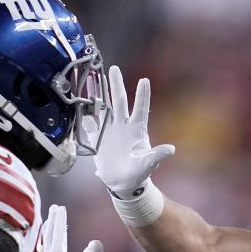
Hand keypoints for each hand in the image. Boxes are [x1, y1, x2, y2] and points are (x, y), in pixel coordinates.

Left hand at [39, 204, 102, 251]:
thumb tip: (97, 242)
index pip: (58, 234)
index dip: (60, 220)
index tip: (60, 207)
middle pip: (48, 235)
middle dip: (52, 221)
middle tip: (53, 208)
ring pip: (42, 243)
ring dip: (45, 231)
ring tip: (46, 223)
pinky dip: (41, 244)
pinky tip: (41, 248)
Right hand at [94, 65, 174, 195]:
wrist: (123, 183)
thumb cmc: (139, 173)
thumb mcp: (148, 164)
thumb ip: (157, 155)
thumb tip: (171, 149)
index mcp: (136, 130)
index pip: (140, 109)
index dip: (142, 95)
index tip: (144, 80)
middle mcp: (123, 126)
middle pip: (119, 101)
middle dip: (116, 85)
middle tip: (113, 68)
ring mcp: (110, 131)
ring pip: (104, 108)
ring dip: (99, 93)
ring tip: (94, 77)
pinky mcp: (98, 139)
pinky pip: (90, 123)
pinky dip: (85, 113)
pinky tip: (79, 101)